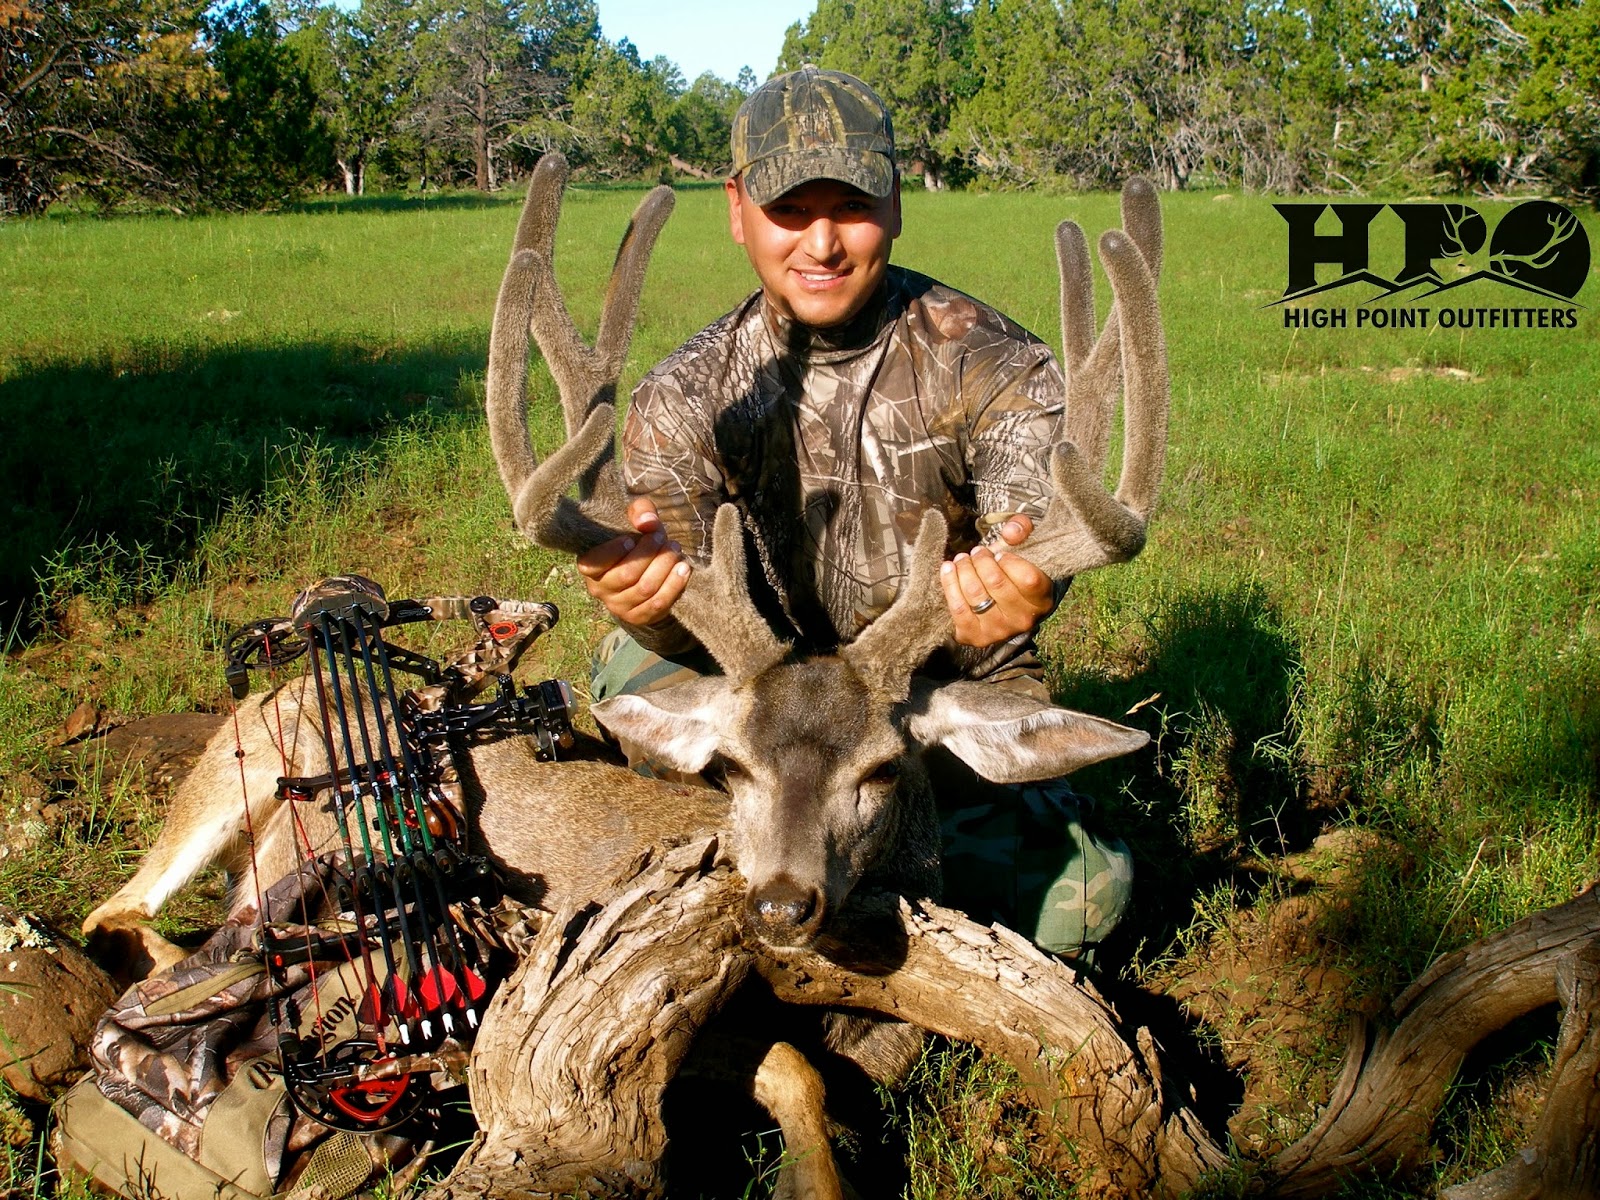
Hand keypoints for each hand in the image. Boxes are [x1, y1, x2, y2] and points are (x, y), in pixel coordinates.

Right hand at [574, 497, 689, 625]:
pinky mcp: (639, 616)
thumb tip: (648, 522)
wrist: (642, 573)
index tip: (631, 539)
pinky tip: (683, 569)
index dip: (614, 551)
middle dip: (649, 553)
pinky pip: (659, 603)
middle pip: (627, 574)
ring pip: (645, 588)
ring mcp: (619, 607)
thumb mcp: (631, 520)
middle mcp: (600, 590)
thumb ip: (639, 512)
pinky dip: (674, 585)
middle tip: (663, 538)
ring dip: (664, 567)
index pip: (594, 563)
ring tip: (675, 550)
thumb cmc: (633, 543)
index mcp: (589, 567)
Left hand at [941, 515, 1053, 647]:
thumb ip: (1022, 529)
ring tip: (962, 559)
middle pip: (996, 582)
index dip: (1010, 561)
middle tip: (977, 552)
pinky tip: (948, 570)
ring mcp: (999, 631)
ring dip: (963, 569)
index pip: (1028, 578)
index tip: (1000, 554)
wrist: (1004, 608)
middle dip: (981, 560)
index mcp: (1042, 600)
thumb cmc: (1015, 573)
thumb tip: (1010, 531)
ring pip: (974, 593)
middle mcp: (1023, 620)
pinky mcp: (976, 636)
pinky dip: (949, 585)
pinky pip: (957, 608)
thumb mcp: (1026, 548)